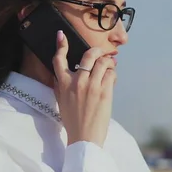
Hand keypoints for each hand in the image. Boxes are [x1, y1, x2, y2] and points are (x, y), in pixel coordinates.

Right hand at [52, 30, 116, 146]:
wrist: (84, 137)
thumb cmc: (73, 120)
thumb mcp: (61, 101)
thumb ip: (61, 85)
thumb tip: (65, 73)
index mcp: (63, 84)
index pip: (58, 60)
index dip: (60, 45)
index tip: (61, 35)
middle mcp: (76, 82)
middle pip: (88, 55)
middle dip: (97, 51)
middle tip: (102, 53)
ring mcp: (91, 86)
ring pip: (103, 62)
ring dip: (109, 63)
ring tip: (110, 67)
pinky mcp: (104, 92)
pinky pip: (111, 74)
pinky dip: (113, 74)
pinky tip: (112, 79)